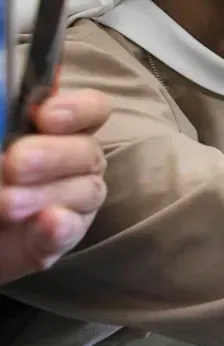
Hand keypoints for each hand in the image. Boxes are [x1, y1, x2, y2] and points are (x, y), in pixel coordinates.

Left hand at [0, 89, 108, 284]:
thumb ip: (1, 113)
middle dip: (53, 156)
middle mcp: (75, 158)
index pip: (93, 109)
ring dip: (45, 195)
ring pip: (85, 191)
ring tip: (5, 204)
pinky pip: (71, 231)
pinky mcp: (60, 236)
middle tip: (15, 163)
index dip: (78, 110)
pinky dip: (59, 227)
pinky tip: (46, 223)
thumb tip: (5, 111)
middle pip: (88, 151)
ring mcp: (74, 199)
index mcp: (58, 125)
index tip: (46, 116)